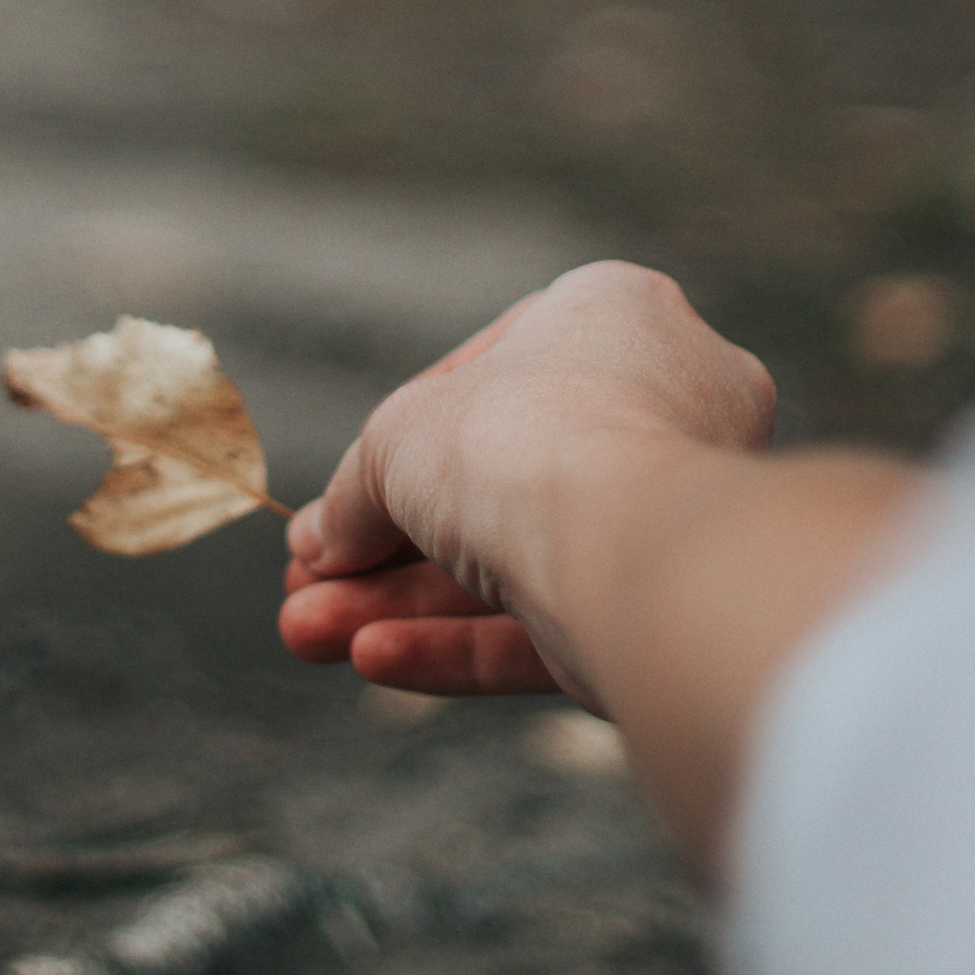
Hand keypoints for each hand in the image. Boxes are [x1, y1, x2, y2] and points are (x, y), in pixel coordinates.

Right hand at [276, 263, 775, 703]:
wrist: (634, 543)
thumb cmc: (519, 437)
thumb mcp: (397, 440)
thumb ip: (356, 492)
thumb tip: (320, 543)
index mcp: (613, 316)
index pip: (487, 383)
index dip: (396, 451)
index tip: (331, 509)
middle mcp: (661, 405)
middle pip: (494, 488)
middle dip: (385, 551)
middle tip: (309, 587)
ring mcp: (669, 513)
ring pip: (516, 564)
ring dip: (405, 604)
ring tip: (305, 634)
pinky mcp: (668, 608)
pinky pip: (551, 621)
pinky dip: (463, 644)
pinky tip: (374, 659)